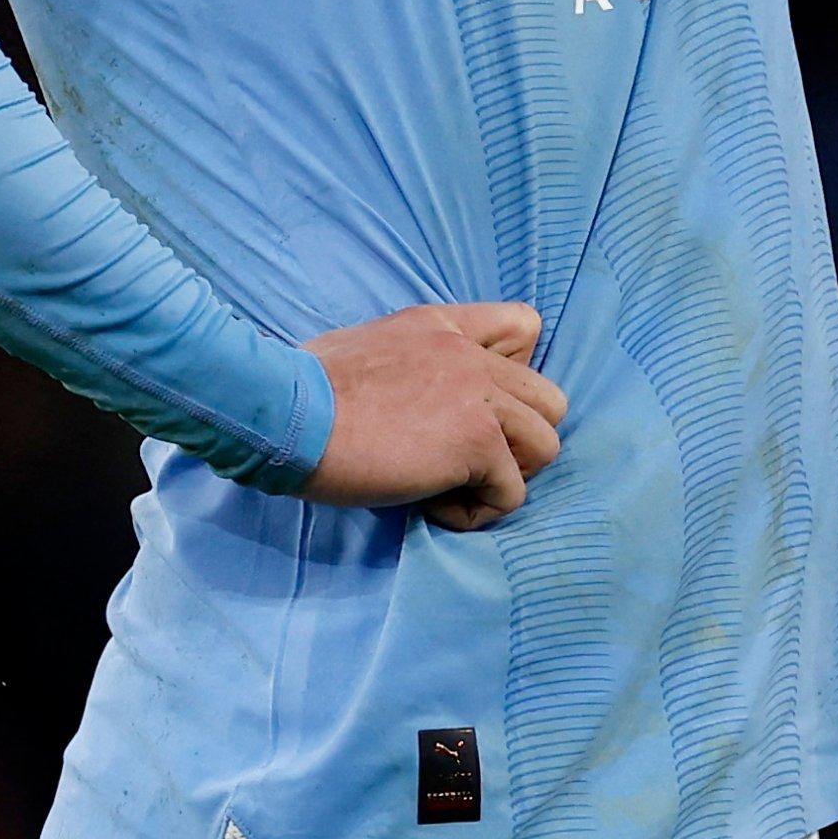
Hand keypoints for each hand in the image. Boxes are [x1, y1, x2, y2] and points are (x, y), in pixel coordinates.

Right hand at [303, 301, 570, 530]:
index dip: (515, 372)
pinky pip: (511, 494)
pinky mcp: (477, 444)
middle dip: (516, 439)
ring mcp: (480, 399)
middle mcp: (471, 356)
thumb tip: (413, 400)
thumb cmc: (304, 389)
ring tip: (450, 486)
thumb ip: (410, 361)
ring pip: (545, 446)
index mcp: (442, 326)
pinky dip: (473, 512)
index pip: (524, 326)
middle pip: (549, 399)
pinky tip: (429, 507)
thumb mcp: (368, 346)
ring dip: (503, 476)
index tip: (474, 406)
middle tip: (464, 460)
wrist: (288, 412)